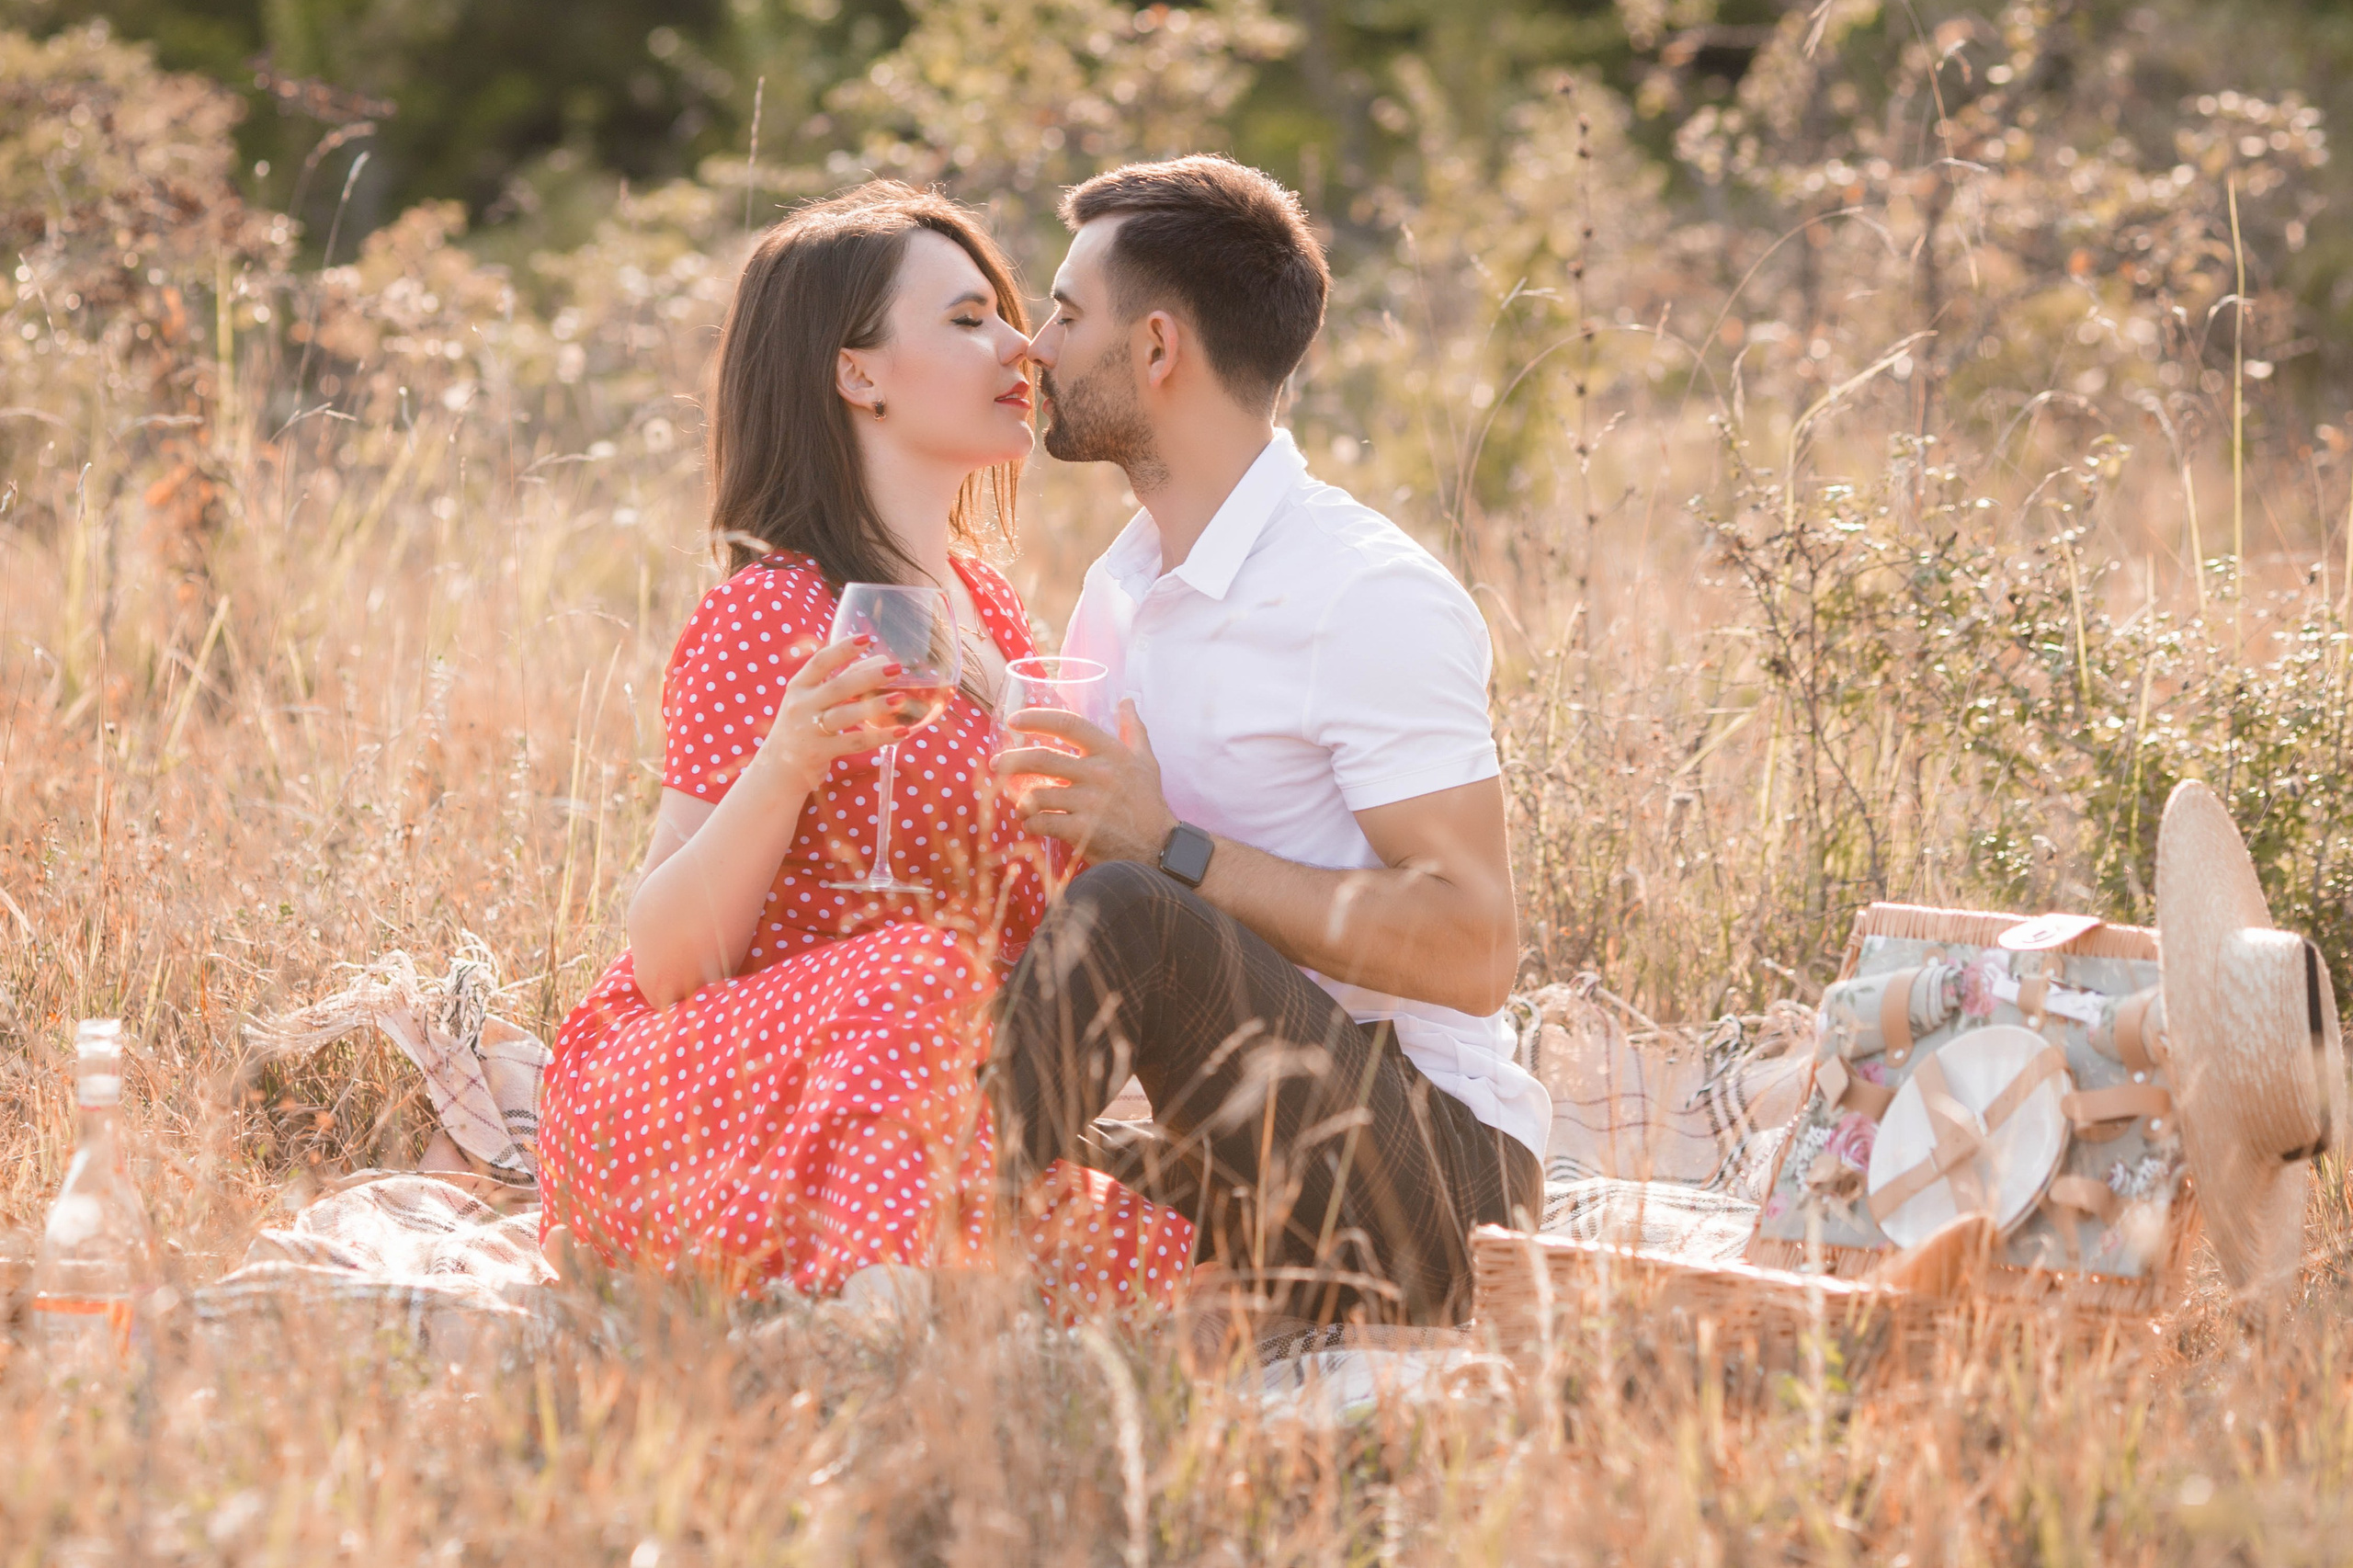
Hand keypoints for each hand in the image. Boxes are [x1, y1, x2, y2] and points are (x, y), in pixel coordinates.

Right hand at [749, 636, 910, 789]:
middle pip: (838, 687)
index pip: (820, 662)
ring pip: (846, 715)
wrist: (779, 766)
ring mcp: (808, 730)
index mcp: (798, 686)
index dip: (842, 649)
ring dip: (875, 706)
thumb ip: (839, 681)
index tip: (866, 639)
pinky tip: (902, 731)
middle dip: (868, 676)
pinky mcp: (819, 752)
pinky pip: (855, 742)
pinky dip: (880, 736)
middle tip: (895, 669)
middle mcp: (800, 706)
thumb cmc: (803, 725)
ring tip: (900, 699)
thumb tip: (880, 662)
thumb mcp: (811, 700)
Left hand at [993, 699, 1179, 863]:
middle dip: (1012, 760)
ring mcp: (1089, 803)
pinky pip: (1042, 822)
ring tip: (1022, 807)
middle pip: (1042, 759)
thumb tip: (1126, 701)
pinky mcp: (1082, 830)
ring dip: (1022, 802)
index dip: (1037, 719)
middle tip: (996, 763)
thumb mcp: (1146, 760)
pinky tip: (1033, 824)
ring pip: (1037, 795)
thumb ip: (1133, 729)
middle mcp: (1098, 773)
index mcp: (1110, 752)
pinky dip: (1032, 823)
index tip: (1015, 721)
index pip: (1068, 725)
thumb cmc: (1149, 802)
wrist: (1159, 847)